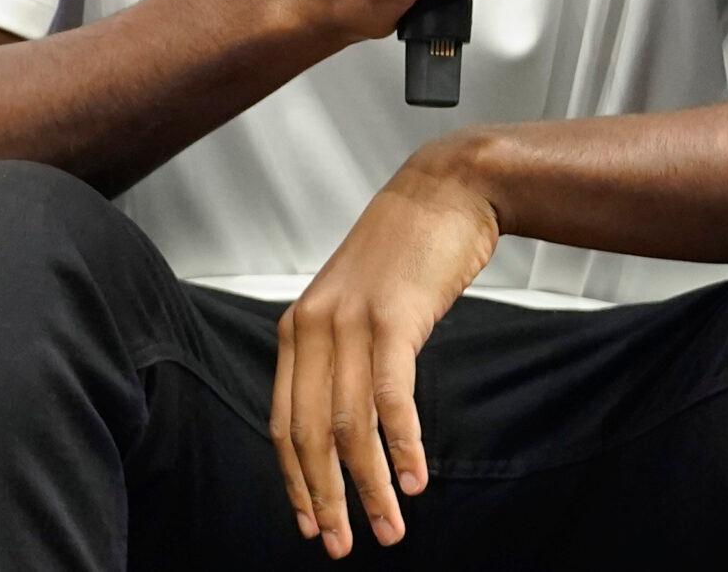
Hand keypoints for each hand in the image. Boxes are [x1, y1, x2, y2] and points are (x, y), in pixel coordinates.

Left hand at [271, 146, 499, 555]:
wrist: (444, 192)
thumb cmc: (404, 251)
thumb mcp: (353, 305)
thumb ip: (338, 355)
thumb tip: (340, 423)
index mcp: (297, 328)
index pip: (283, 422)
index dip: (294, 479)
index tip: (310, 522)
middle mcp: (313, 328)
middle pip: (309, 434)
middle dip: (325, 498)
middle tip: (342, 544)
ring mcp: (351, 323)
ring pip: (350, 426)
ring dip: (370, 486)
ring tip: (388, 528)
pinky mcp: (393, 319)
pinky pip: (391, 399)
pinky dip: (403, 446)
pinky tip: (416, 479)